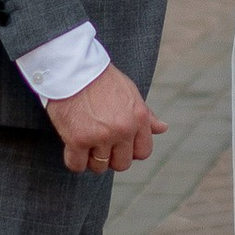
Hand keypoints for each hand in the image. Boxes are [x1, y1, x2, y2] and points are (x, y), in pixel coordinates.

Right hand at [46, 64, 166, 174]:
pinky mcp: (77, 139)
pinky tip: (71, 146)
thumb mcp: (130, 92)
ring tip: (84, 139)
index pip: (143, 152)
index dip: (130, 150)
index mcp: (138, 118)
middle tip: (98, 141)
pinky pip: (77, 165)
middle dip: (111, 157)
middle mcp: (123, 129)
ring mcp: (100, 136)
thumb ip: (146, 115)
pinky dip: (73, 160)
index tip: (117, 143)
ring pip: (99, 167)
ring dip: (90, 158)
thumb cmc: (101, 79)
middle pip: (122, 164)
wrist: (72, 67)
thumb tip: (163, 128)